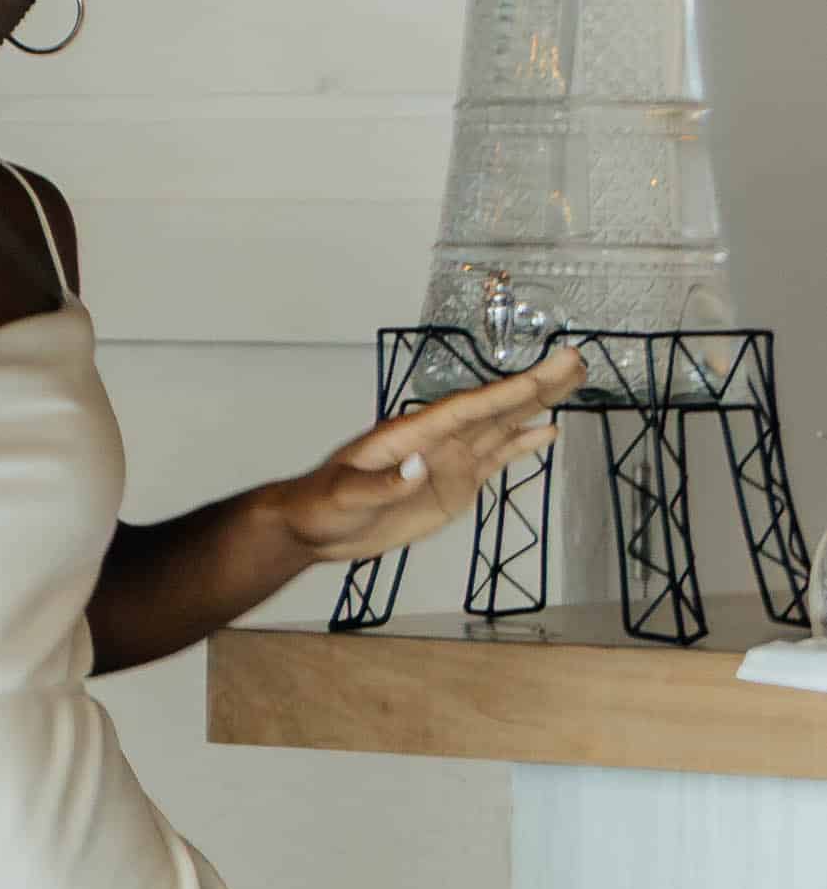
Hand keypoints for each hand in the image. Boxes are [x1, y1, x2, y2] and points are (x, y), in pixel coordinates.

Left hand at [263, 356, 576, 561]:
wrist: (313, 528)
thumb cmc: (320, 504)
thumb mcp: (343, 497)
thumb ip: (381, 485)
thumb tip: (417, 468)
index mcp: (411, 433)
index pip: (468, 407)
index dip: (507, 390)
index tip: (544, 371)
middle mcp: (437, 439)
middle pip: (494, 408)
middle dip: (535, 386)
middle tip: (576, 360)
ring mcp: (449, 460)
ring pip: (502, 427)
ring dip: (536, 405)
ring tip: (574, 382)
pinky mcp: (454, 484)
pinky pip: (495, 459)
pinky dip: (523, 444)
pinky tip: (549, 431)